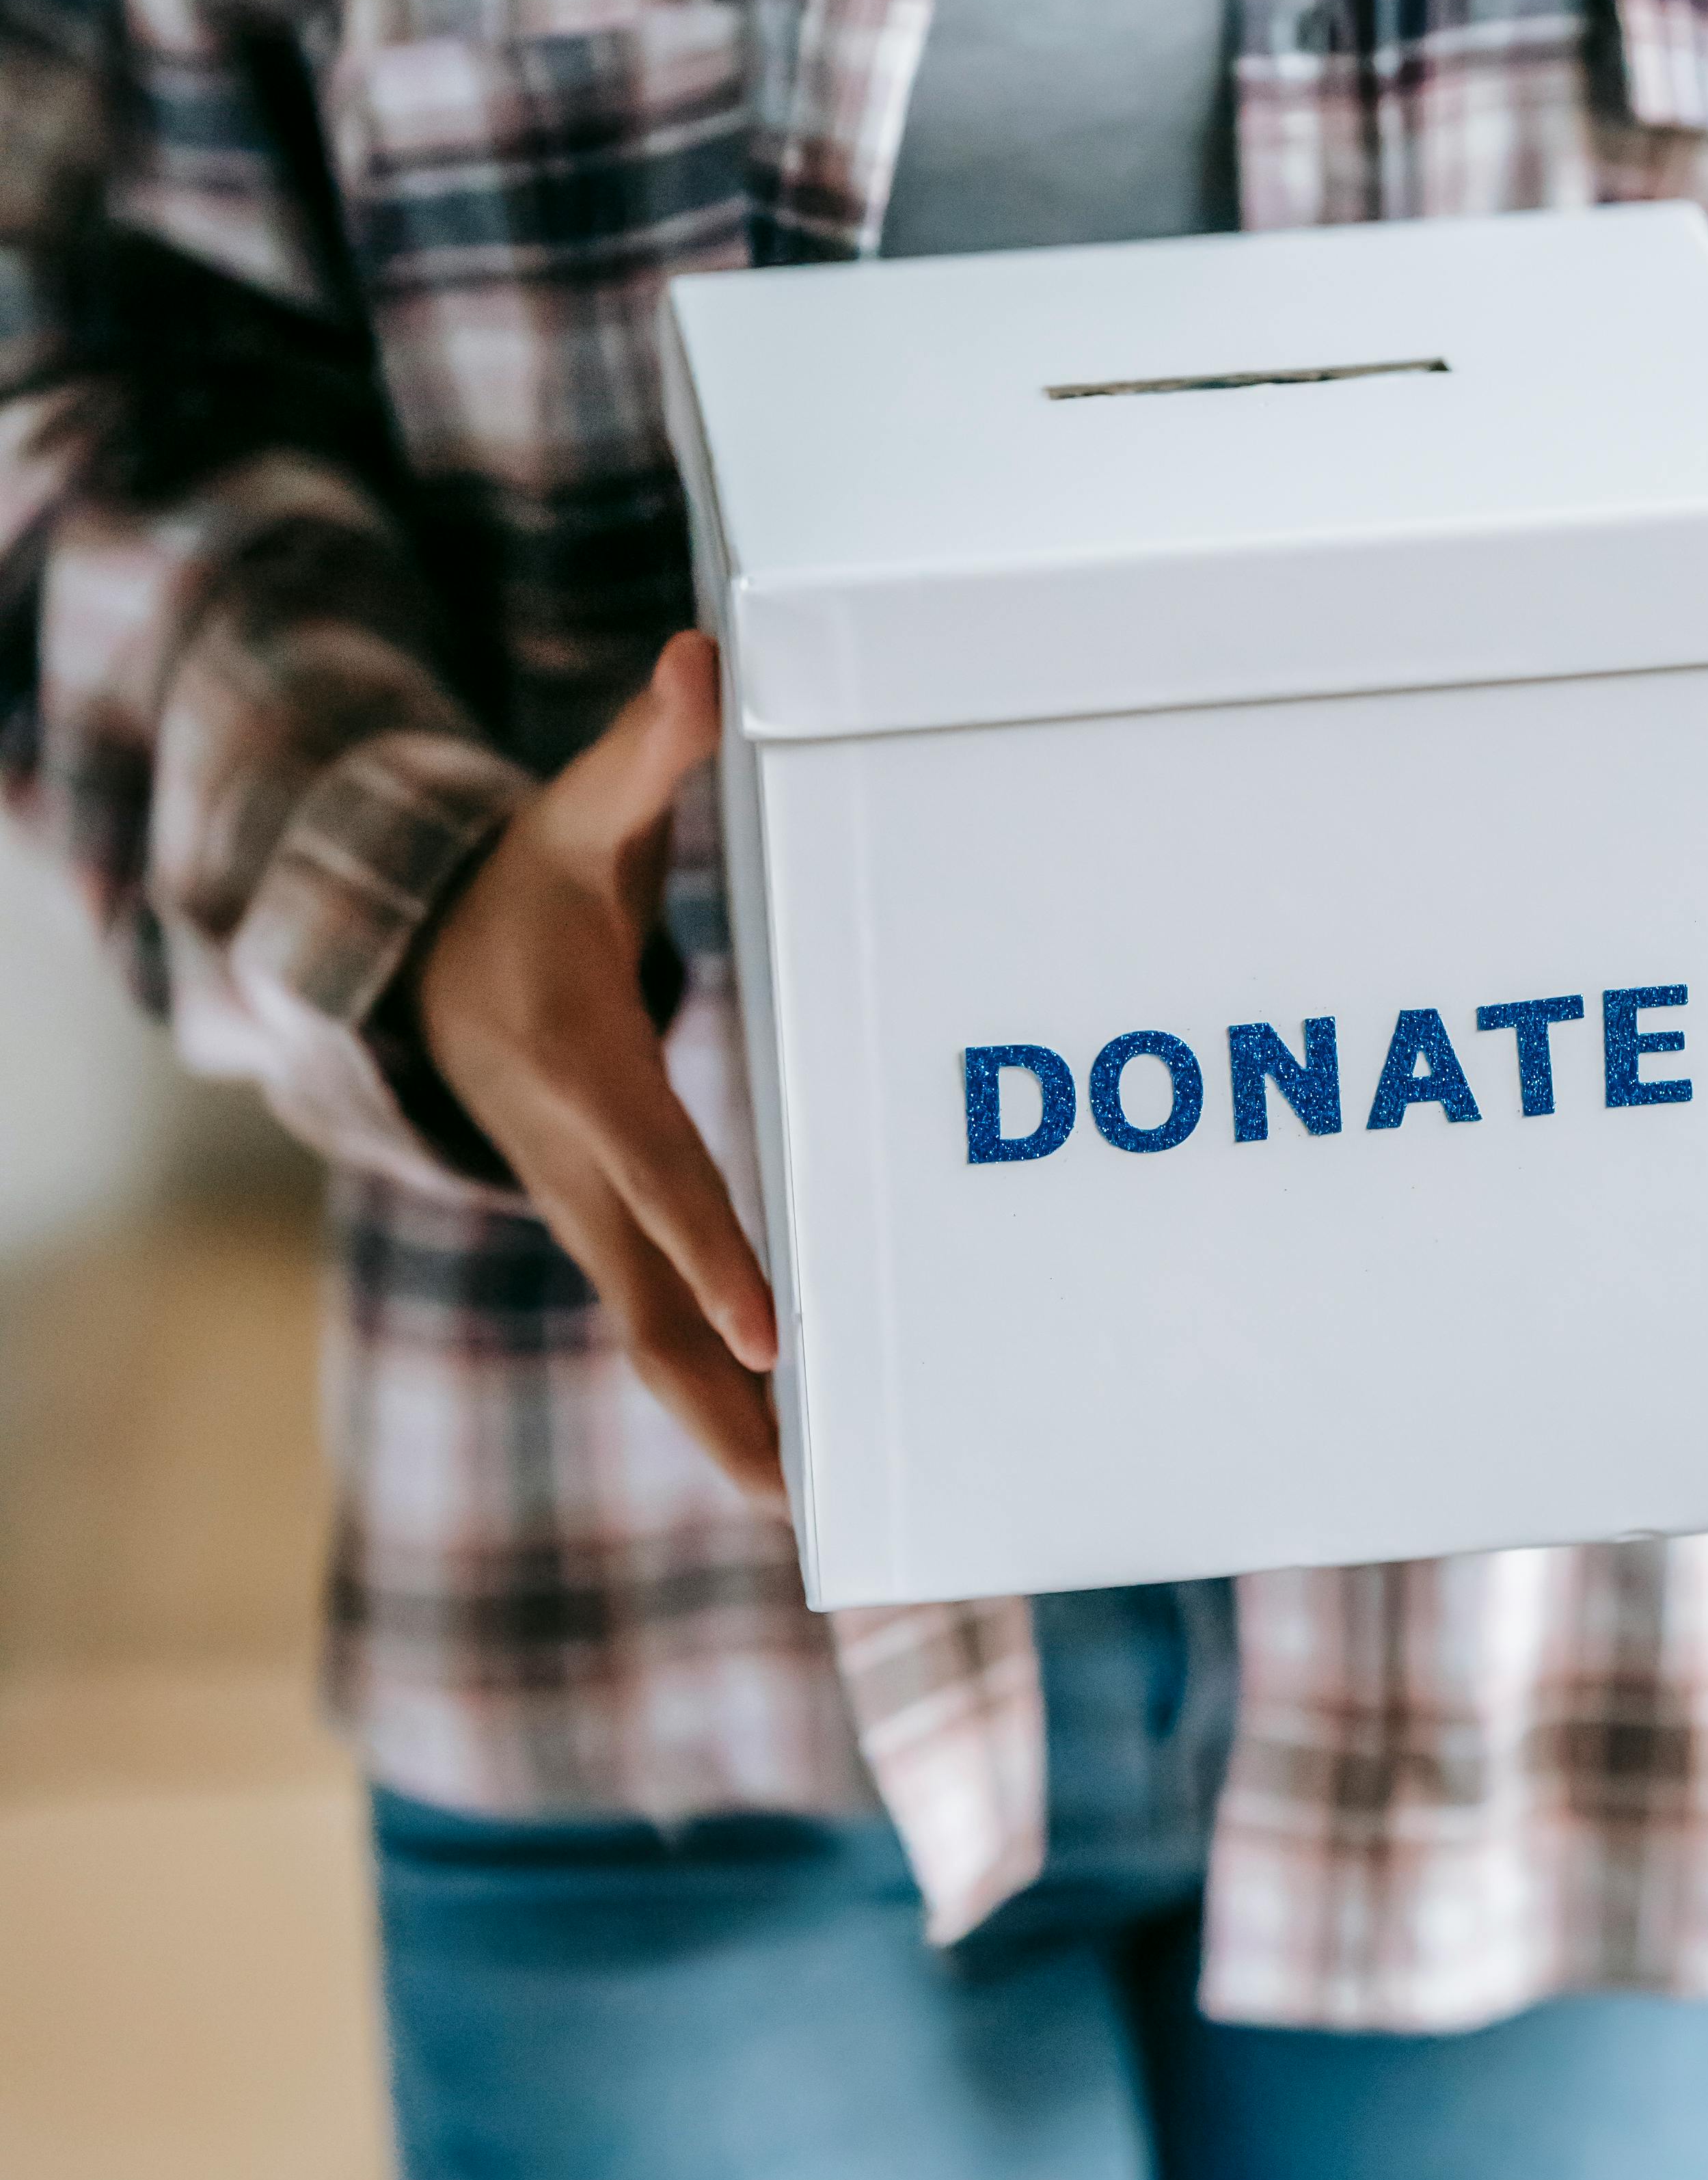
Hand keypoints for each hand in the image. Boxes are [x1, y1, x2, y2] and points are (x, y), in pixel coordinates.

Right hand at [418, 631, 781, 1491]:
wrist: (419, 962)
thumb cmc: (521, 881)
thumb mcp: (580, 810)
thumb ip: (650, 747)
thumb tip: (702, 658)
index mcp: (585, 1075)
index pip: (664, 1176)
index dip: (718, 1252)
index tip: (778, 1334)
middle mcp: (581, 1167)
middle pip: (657, 1303)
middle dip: (727, 1401)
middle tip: (805, 1497)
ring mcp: (585, 1214)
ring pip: (655, 1341)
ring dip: (727, 1431)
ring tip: (816, 1520)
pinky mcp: (602, 1233)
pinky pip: (662, 1330)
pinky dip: (717, 1403)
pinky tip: (790, 1467)